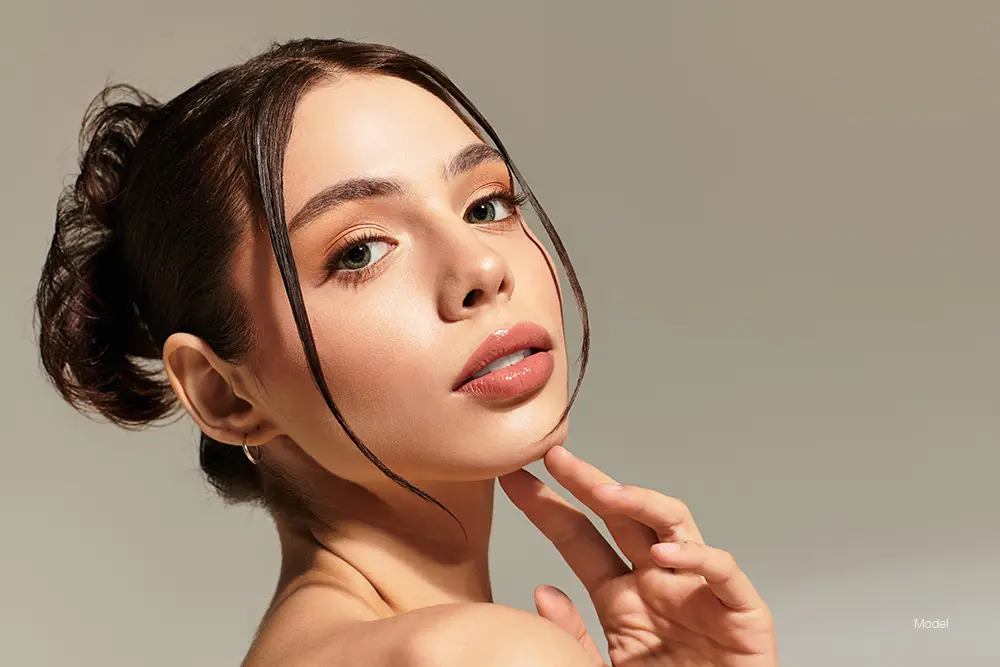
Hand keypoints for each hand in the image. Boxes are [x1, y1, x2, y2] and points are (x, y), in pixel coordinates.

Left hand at [498, 445, 777, 666]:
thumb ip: (572, 635)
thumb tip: (542, 591)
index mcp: (621, 597)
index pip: (578, 539)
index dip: (547, 506)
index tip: (513, 478)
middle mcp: (658, 582)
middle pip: (623, 516)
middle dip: (590, 482)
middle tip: (557, 457)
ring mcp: (697, 590)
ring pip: (673, 524)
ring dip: (642, 502)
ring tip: (608, 494)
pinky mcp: (741, 612)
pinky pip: (722, 572)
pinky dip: (699, 556)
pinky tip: (667, 554)